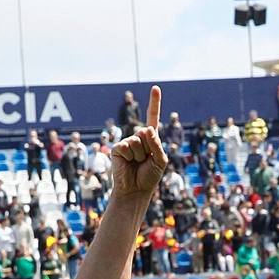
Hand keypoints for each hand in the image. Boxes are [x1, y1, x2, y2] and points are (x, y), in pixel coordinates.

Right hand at [111, 86, 166, 200]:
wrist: (135, 190)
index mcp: (151, 140)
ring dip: (140, 155)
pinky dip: (130, 156)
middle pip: (147, 132)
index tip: (155, 88)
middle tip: (145, 161)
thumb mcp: (160, 161)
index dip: (154, 103)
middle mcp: (139, 138)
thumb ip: (157, 145)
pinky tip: (128, 163)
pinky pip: (127, 146)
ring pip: (138, 140)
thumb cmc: (149, 177)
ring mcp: (127, 142)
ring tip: (137, 164)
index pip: (153, 118)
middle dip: (150, 148)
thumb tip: (147, 129)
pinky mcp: (118, 148)